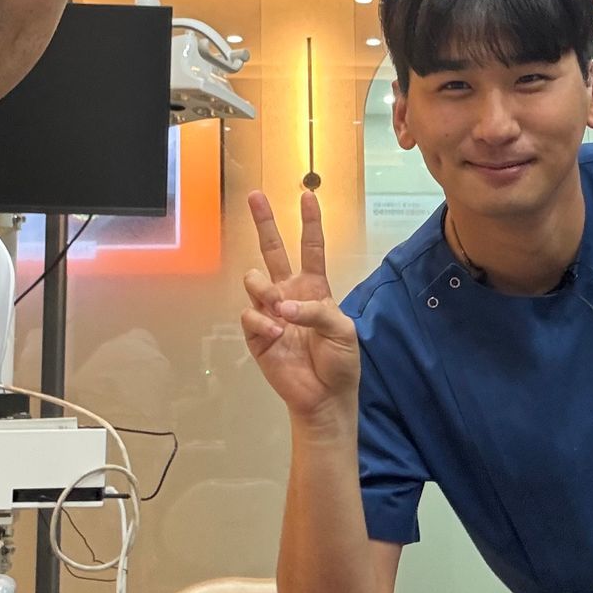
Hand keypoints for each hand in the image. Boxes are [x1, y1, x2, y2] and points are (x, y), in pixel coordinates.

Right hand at [239, 189, 360, 421]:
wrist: (325, 397)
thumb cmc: (340, 362)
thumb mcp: (343, 331)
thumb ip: (316, 311)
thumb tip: (282, 305)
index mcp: (314, 289)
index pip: (311, 248)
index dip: (310, 222)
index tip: (308, 195)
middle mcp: (290, 294)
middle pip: (273, 251)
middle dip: (264, 222)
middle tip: (255, 196)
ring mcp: (271, 313)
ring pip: (255, 280)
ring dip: (264, 287)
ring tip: (278, 305)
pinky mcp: (256, 334)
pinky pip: (250, 315)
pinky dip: (262, 322)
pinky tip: (275, 334)